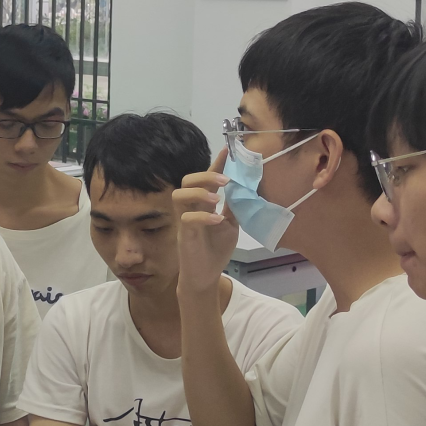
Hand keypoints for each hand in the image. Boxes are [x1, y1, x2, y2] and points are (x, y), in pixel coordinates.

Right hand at [175, 156, 242, 295]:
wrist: (206, 275)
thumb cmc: (215, 250)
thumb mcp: (230, 225)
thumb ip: (233, 207)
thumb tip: (245, 188)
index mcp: (203, 204)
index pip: (207, 179)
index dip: (216, 164)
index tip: (227, 150)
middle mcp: (191, 209)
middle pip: (187, 181)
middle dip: (205, 175)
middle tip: (224, 181)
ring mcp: (186, 221)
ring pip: (179, 195)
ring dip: (199, 192)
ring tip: (216, 199)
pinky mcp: (185, 235)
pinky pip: (187, 219)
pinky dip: (203, 217)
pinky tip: (217, 220)